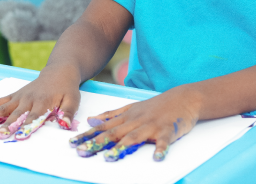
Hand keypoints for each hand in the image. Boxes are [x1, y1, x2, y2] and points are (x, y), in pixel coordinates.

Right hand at [0, 65, 80, 138]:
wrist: (60, 71)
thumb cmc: (66, 88)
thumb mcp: (73, 99)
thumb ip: (69, 112)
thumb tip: (66, 125)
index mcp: (44, 102)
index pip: (34, 117)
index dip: (27, 126)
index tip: (19, 136)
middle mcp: (29, 99)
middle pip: (16, 114)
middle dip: (7, 125)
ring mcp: (20, 96)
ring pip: (4, 108)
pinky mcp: (15, 95)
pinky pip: (0, 100)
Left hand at [70, 85, 201, 161]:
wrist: (183, 97)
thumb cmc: (157, 105)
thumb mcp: (132, 107)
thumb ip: (112, 115)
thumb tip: (91, 120)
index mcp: (128, 116)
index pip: (104, 127)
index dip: (88, 135)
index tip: (72, 143)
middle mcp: (137, 121)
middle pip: (115, 133)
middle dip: (97, 143)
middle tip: (82, 152)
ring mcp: (152, 125)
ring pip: (135, 136)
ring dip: (122, 147)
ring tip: (110, 157)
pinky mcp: (168, 130)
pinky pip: (164, 141)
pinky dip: (161, 149)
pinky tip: (157, 158)